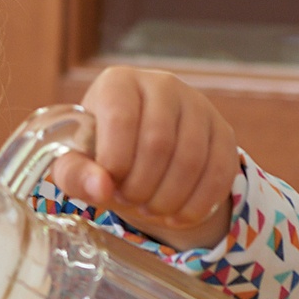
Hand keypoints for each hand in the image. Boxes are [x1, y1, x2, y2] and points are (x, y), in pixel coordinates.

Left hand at [51, 66, 237, 250]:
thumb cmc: (100, 154)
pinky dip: (197, 203)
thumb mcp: (75, 163)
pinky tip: (176, 215)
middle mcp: (162, 84)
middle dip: (141, 186)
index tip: (108, 184)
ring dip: (168, 198)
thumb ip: (75, 174)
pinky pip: (220, 172)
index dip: (115, 162)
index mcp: (119, 83)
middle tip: (128, 201)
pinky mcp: (223, 131)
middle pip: (159, 143)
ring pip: (192, 160)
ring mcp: (198, 106)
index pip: (121, 119)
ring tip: (149, 209)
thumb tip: (101, 188)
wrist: (136, 155)